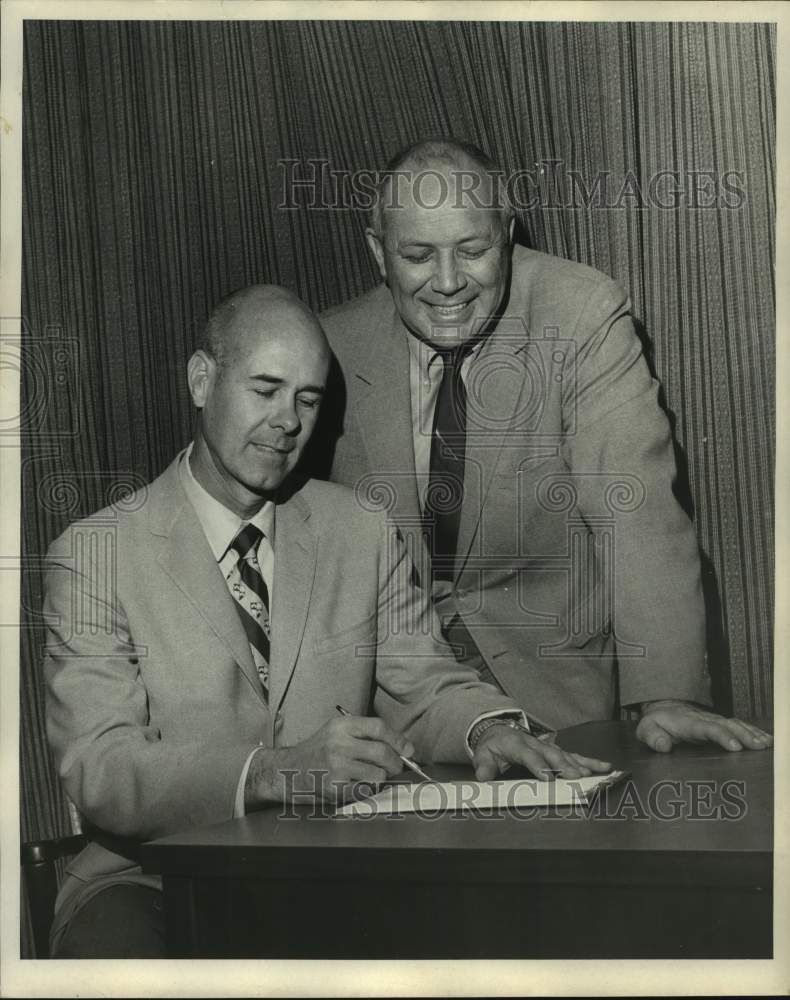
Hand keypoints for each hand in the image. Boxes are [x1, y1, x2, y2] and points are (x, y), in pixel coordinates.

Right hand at [245, 714, 413, 806]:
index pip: (379, 728)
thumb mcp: (337, 732)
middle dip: (396, 763)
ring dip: (380, 779)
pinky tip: (356, 785)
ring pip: (378, 775)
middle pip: (382, 753)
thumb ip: (365, 734)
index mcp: (341, 726)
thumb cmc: (318, 751)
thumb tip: (402, 747)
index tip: (408, 749)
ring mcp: (336, 766)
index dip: (398, 739)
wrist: (287, 771)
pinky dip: (367, 790)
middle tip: (396, 767)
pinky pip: (366, 791)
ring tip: (369, 776)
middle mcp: (339, 744)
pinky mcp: (335, 788)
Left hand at [472, 725, 610, 780]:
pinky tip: (604, 766)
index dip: (538, 765)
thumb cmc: (493, 746)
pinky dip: (590, 761)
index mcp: (516, 744)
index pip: (528, 755)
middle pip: (551, 755)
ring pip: (565, 755)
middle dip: (564, 766)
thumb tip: (483, 776)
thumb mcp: (483, 754)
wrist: (498, 731)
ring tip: (591, 775)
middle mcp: (535, 743)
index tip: (547, 778)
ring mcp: (548, 745)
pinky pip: (574, 755)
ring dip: (579, 765)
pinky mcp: (556, 750)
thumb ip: (484, 766)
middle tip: (575, 777)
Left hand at [637, 700, 772, 752]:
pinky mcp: (719, 723)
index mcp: (688, 723)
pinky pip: (738, 725)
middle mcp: (704, 719)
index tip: (735, 746)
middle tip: (759, 747)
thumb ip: (652, 737)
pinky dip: (753, 731)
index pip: (707, 728)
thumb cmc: (656, 721)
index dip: (722, 736)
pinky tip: (765, 740)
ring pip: (736, 724)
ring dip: (752, 734)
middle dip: (744, 736)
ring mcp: (713, 720)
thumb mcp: (646, 729)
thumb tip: (662, 746)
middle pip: (727, 725)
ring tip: (766, 744)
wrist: (662, 706)